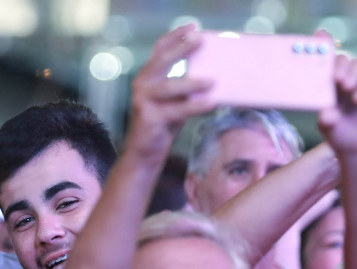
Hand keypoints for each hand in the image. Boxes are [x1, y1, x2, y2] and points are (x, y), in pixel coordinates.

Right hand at [124, 24, 214, 160]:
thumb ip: (186, 87)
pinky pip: (177, 110)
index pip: (159, 49)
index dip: (175, 36)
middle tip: (200, 39)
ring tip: (213, 80)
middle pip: (162, 60)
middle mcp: (142, 84)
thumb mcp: (175, 100)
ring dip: (193, 82)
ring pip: (170, 87)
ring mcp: (143, 101)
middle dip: (181, 48)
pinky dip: (195, 106)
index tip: (193, 26)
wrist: (144, 154)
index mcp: (148, 76)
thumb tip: (214, 75)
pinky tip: (211, 103)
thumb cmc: (163, 125)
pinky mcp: (150, 119)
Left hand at [318, 55, 356, 154]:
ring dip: (353, 72)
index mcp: (331, 87)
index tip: (321, 54)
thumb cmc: (341, 138)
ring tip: (346, 87)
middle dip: (340, 65)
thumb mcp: (327, 128)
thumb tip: (326, 113)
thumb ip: (325, 118)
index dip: (326, 58)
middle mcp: (346, 83)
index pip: (328, 65)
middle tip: (337, 78)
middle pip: (345, 60)